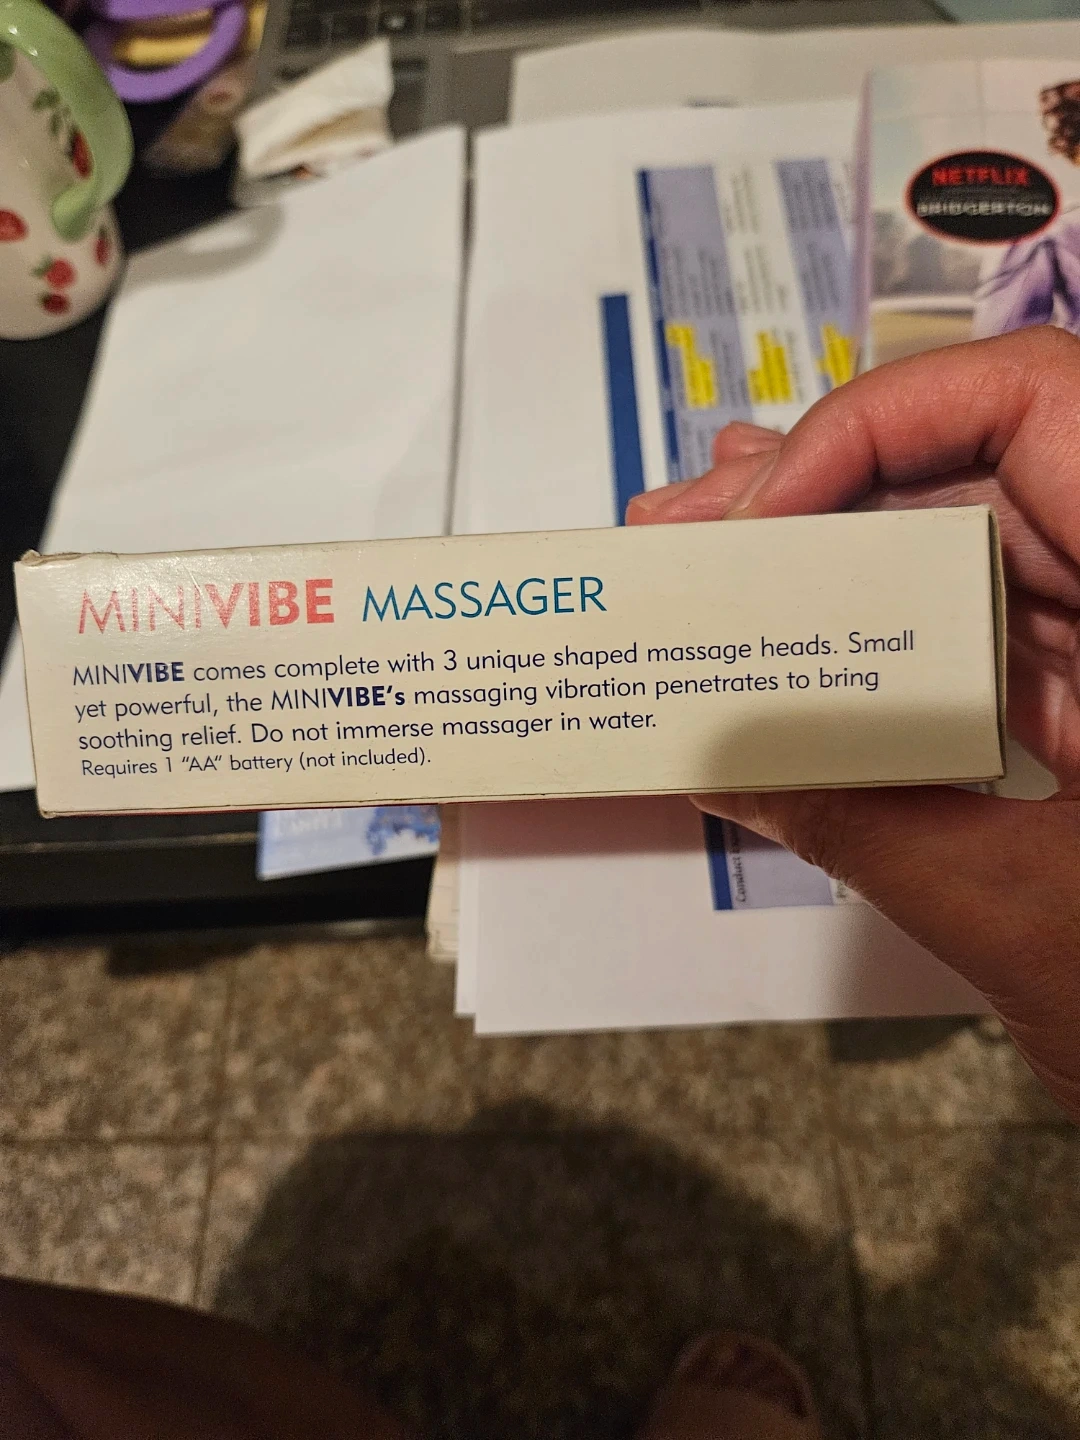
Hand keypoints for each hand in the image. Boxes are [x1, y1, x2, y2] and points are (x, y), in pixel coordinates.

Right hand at [628, 327, 1079, 1118]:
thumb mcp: (1027, 922)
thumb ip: (863, 824)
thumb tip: (723, 757)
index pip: (1040, 404)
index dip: (886, 422)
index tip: (765, 507)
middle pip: (980, 473)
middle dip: (818, 493)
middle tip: (685, 532)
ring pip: (972, 547)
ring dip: (835, 557)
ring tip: (707, 567)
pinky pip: (983, 631)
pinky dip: (881, 634)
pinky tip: (794, 635)